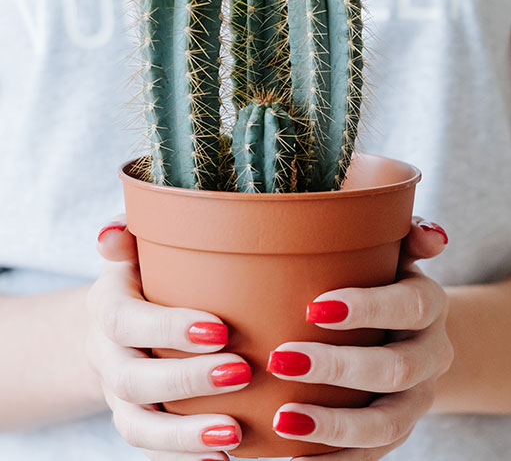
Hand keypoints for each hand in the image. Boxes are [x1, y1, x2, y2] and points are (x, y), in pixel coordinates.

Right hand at [86, 215, 248, 460]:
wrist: (117, 330)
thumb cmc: (145, 281)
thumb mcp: (136, 255)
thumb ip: (129, 238)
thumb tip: (112, 231)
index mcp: (110, 310)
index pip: (127, 321)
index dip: (168, 327)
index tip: (220, 329)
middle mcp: (110, 359)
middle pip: (133, 379)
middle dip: (187, 379)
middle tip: (242, 372)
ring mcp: (122, 399)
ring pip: (140, 426)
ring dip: (185, 434)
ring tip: (233, 434)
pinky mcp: (140, 425)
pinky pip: (154, 450)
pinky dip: (184, 459)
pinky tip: (225, 460)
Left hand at [267, 217, 453, 459]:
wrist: (410, 334)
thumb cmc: (383, 283)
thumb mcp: (396, 254)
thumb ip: (407, 236)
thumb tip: (435, 237)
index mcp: (429, 306)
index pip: (411, 306)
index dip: (369, 308)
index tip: (315, 307)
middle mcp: (431, 355)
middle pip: (396, 369)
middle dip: (339, 367)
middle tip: (282, 359)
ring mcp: (417, 400)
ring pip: (388, 423)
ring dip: (335, 425)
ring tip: (283, 420)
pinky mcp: (396, 431)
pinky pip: (373, 455)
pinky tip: (293, 459)